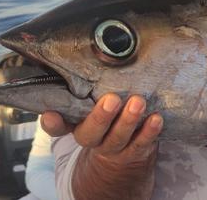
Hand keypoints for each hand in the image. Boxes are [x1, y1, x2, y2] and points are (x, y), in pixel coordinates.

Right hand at [42, 93, 162, 161]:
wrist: (123, 151)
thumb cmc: (108, 114)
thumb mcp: (95, 101)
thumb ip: (91, 87)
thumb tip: (94, 55)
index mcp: (76, 124)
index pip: (57, 126)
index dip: (53, 123)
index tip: (51, 114)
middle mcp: (92, 137)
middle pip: (90, 133)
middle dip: (101, 117)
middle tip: (111, 100)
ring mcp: (113, 147)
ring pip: (117, 138)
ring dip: (128, 121)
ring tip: (138, 103)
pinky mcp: (135, 151)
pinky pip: (141, 144)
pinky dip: (149, 132)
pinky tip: (155, 119)